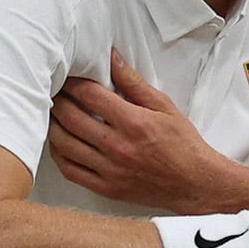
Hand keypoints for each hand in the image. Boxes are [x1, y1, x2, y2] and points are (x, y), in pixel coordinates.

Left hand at [49, 52, 234, 211]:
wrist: (195, 183)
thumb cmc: (183, 144)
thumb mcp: (164, 106)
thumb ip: (134, 83)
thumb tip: (113, 59)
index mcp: (133, 122)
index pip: (89, 95)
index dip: (73, 83)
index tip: (68, 78)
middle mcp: (118, 146)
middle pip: (71, 118)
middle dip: (58, 100)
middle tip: (54, 92)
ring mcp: (110, 170)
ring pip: (65, 144)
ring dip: (53, 126)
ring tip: (53, 114)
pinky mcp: (106, 188)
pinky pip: (70, 170)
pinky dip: (59, 155)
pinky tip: (59, 143)